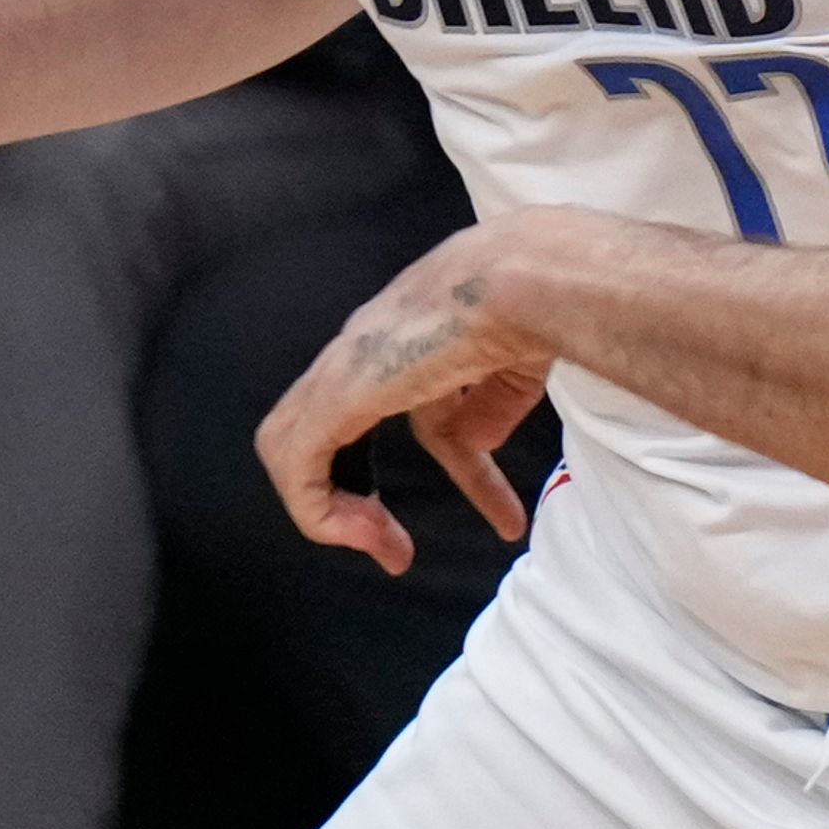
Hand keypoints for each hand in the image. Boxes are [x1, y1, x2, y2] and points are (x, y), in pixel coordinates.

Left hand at [256, 217, 554, 572]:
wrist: (525, 281)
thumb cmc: (536, 307)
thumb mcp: (516, 371)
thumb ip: (493, 405)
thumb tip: (476, 443)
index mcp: (407, 337)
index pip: (398, 406)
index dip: (433, 462)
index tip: (493, 516)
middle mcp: (364, 348)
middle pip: (325, 426)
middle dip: (351, 492)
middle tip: (396, 544)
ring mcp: (344, 367)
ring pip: (292, 442)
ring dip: (331, 509)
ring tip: (385, 547)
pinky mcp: (336, 394)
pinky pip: (296, 462)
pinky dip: (317, 509)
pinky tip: (361, 535)